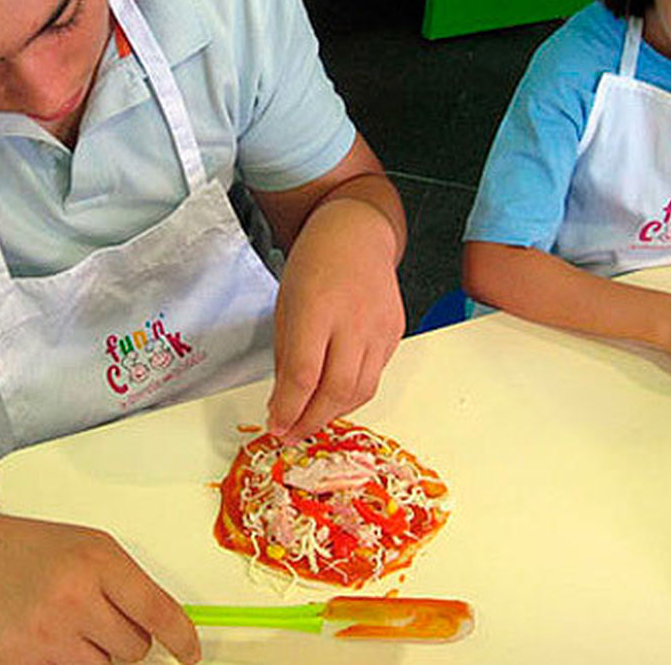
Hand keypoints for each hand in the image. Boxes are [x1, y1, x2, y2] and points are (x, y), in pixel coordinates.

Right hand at [0, 515, 199, 664]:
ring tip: (71, 625)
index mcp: (97, 562)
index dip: (182, 639)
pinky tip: (50, 638)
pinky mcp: (20, 661)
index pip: (158, 612)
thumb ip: (129, 583)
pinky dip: (68, 662)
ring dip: (98, 655)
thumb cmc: (29, 549)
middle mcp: (74, 597)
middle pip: (135, 650)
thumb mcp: (90, 546)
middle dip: (127, 640)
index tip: (190, 653)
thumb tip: (165, 626)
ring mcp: (46, 633)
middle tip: (99, 618)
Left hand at [266, 198, 404, 442]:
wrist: (356, 235)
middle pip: (337, 389)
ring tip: (309, 421)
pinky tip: (333, 396)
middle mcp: (354, 320)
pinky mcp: (395, 334)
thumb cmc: (315, 265)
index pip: (305, 374)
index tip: (275, 425)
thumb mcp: (286, 306)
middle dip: (311, 421)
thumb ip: (287, 357)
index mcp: (318, 309)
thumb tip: (282, 404)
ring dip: (332, 413)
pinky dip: (352, 394)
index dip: (289, 408)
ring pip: (361, 390)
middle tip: (291, 434)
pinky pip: (374, 376)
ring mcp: (380, 328)